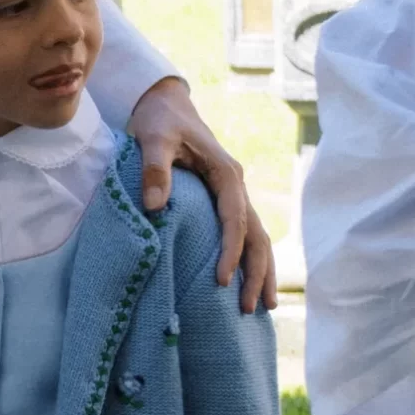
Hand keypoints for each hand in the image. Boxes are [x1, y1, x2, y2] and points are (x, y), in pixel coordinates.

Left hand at [126, 78, 275, 312]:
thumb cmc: (159, 121)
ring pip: (256, 237)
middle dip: (256, 273)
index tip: (220, 280)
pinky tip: (245, 283)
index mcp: (226, 174)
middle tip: (250, 309)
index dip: (229, 251)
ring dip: (260, 271)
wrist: (165, 105)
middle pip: (256, 235)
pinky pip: (242, 234)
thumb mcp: (153, 140)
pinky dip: (247, 259)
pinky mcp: (222, 200)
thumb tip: (155, 207)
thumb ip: (154, 170)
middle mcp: (236, 186)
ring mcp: (233, 194)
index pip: (234, 219)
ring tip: (261, 307)